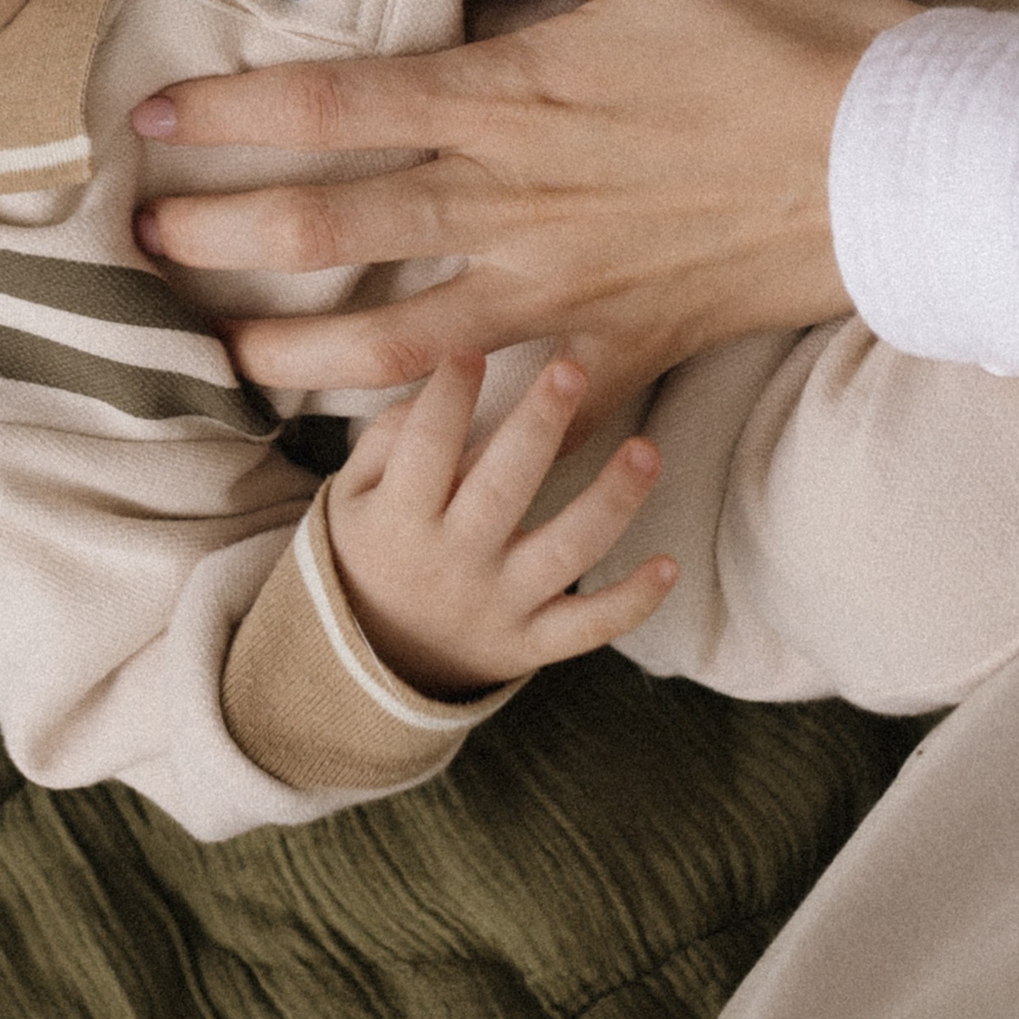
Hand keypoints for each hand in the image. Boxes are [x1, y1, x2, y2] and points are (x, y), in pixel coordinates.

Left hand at [132, 0, 918, 421]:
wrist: (906, 164)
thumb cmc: (793, 38)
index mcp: (512, 96)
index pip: (332, 104)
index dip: (229, 117)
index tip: (152, 123)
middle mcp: (514, 204)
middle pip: (331, 231)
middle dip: (221, 239)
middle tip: (144, 241)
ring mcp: (560, 294)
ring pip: (395, 345)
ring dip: (297, 356)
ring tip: (231, 359)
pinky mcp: (617, 349)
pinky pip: (511, 407)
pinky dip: (448, 429)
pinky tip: (395, 439)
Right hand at [325, 351, 674, 696]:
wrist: (370, 666)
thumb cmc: (369, 555)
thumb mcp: (350, 499)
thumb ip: (385, 441)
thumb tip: (436, 387)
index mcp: (399, 522)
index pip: (425, 448)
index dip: (448, 397)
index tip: (471, 351)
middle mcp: (452, 563)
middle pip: (502, 488)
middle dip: (539, 426)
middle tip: (571, 368)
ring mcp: (498, 605)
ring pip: (566, 553)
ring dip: (611, 500)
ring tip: (646, 449)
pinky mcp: (532, 642)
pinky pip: (590, 625)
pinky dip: (633, 601)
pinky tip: (668, 564)